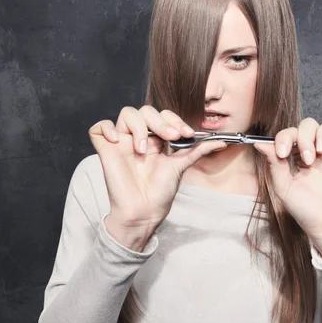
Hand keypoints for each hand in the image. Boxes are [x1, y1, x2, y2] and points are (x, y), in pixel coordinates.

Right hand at [89, 105, 226, 250]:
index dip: (173, 119)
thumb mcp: (181, 166)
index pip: (162, 115)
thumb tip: (222, 141)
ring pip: (126, 114)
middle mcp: (139, 138)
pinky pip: (99, 128)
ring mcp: (122, 143)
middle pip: (145, 111)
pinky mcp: (105, 150)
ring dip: (138, 128)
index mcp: (156, 139)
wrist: (144, 211)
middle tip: (170, 137)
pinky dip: (107, 128)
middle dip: (160, 121)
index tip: (185, 134)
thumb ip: (198, 150)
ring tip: (143, 150)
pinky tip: (117, 141)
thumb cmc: (160, 192)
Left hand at [253, 118, 321, 264]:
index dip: (285, 137)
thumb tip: (260, 143)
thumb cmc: (304, 209)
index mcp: (298, 155)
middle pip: (311, 125)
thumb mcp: (283, 187)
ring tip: (321, 152)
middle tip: (306, 158)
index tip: (282, 154)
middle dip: (305, 136)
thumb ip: (274, 164)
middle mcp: (317, 151)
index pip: (291, 133)